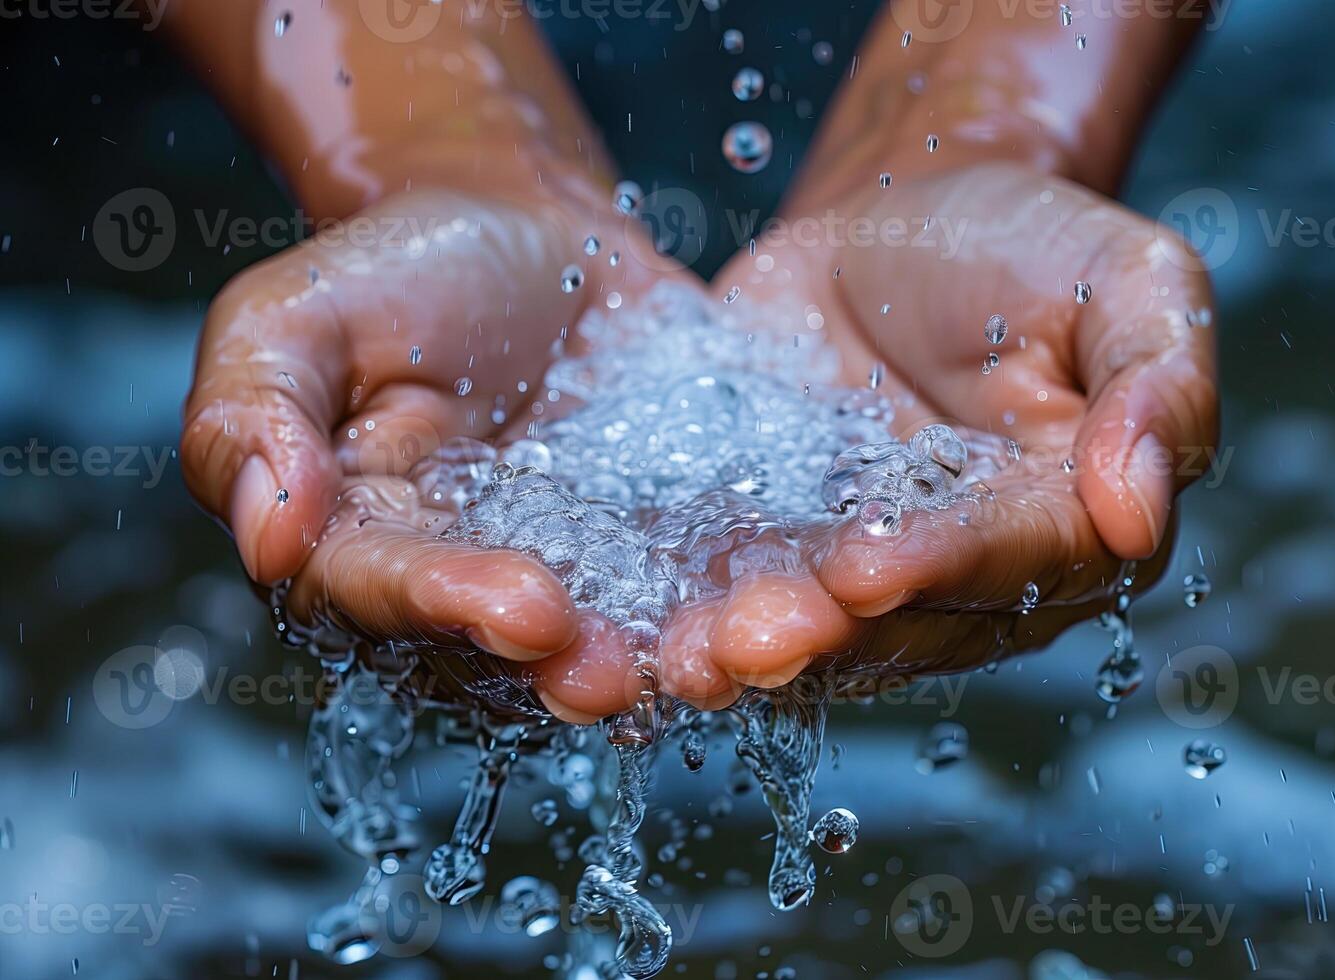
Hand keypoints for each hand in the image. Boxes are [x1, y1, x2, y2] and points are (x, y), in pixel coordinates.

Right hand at [181, 186, 687, 664]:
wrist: (528, 236)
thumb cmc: (399, 271)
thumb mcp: (295, 315)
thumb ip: (250, 416)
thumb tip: (266, 536)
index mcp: (353, 547)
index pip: (385, 595)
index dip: (450, 604)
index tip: (528, 605)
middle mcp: (457, 589)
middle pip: (497, 652)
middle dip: (558, 666)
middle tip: (614, 673)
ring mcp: (563, 580)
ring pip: (598, 644)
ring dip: (652, 664)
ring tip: (703, 664)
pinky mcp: (650, 555)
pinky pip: (687, 593)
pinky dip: (725, 606)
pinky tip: (776, 613)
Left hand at [652, 161, 1217, 697]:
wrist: (899, 219)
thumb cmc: (1024, 244)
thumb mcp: (1128, 278)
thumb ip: (1160, 383)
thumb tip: (1141, 510)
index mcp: (1071, 522)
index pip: (1014, 561)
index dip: (943, 568)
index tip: (870, 567)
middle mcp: (973, 576)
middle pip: (905, 623)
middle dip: (828, 633)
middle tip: (752, 637)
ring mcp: (869, 573)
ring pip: (818, 631)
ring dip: (752, 649)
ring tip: (687, 657)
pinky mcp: (781, 548)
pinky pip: (740, 589)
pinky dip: (692, 612)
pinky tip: (641, 632)